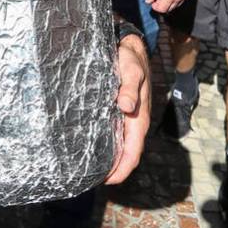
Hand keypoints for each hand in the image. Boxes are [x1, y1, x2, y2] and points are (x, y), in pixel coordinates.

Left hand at [105, 33, 150, 184]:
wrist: (130, 46)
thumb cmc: (131, 58)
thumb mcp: (130, 70)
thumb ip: (128, 87)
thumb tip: (125, 106)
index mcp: (138, 118)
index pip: (133, 153)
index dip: (121, 169)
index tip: (107, 181)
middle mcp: (133, 122)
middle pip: (126, 154)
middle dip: (113, 169)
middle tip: (90, 179)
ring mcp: (127, 118)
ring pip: (120, 145)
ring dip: (109, 159)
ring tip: (89, 168)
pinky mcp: (119, 111)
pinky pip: (114, 134)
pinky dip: (106, 145)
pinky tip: (91, 146)